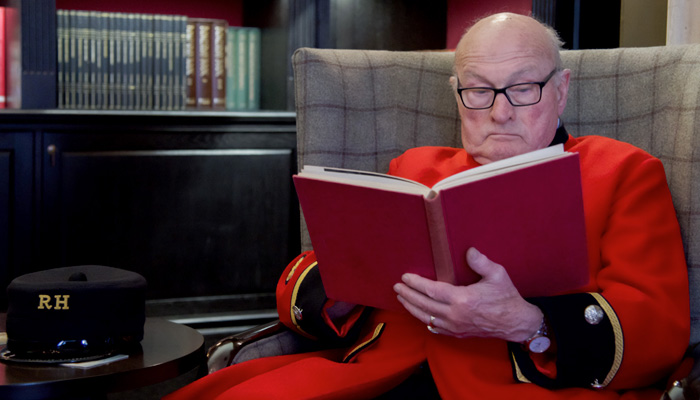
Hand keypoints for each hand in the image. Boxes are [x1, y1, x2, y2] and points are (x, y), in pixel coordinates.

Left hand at [393, 247, 542, 341]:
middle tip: (396, 287)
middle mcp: (455, 315)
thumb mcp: (497, 275)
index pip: (431, 291)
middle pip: (424, 305)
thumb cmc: (507, 297)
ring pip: (426, 318)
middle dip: (408, 295)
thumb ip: (481, 262)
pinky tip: (419, 315)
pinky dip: (425, 321)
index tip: (405, 277)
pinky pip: (436, 328)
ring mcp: (455, 326)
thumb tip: (469, 250)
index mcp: (462, 299)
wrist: (516, 323)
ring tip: (402, 299)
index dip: (416, 284)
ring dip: (412, 308)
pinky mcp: (458, 333)